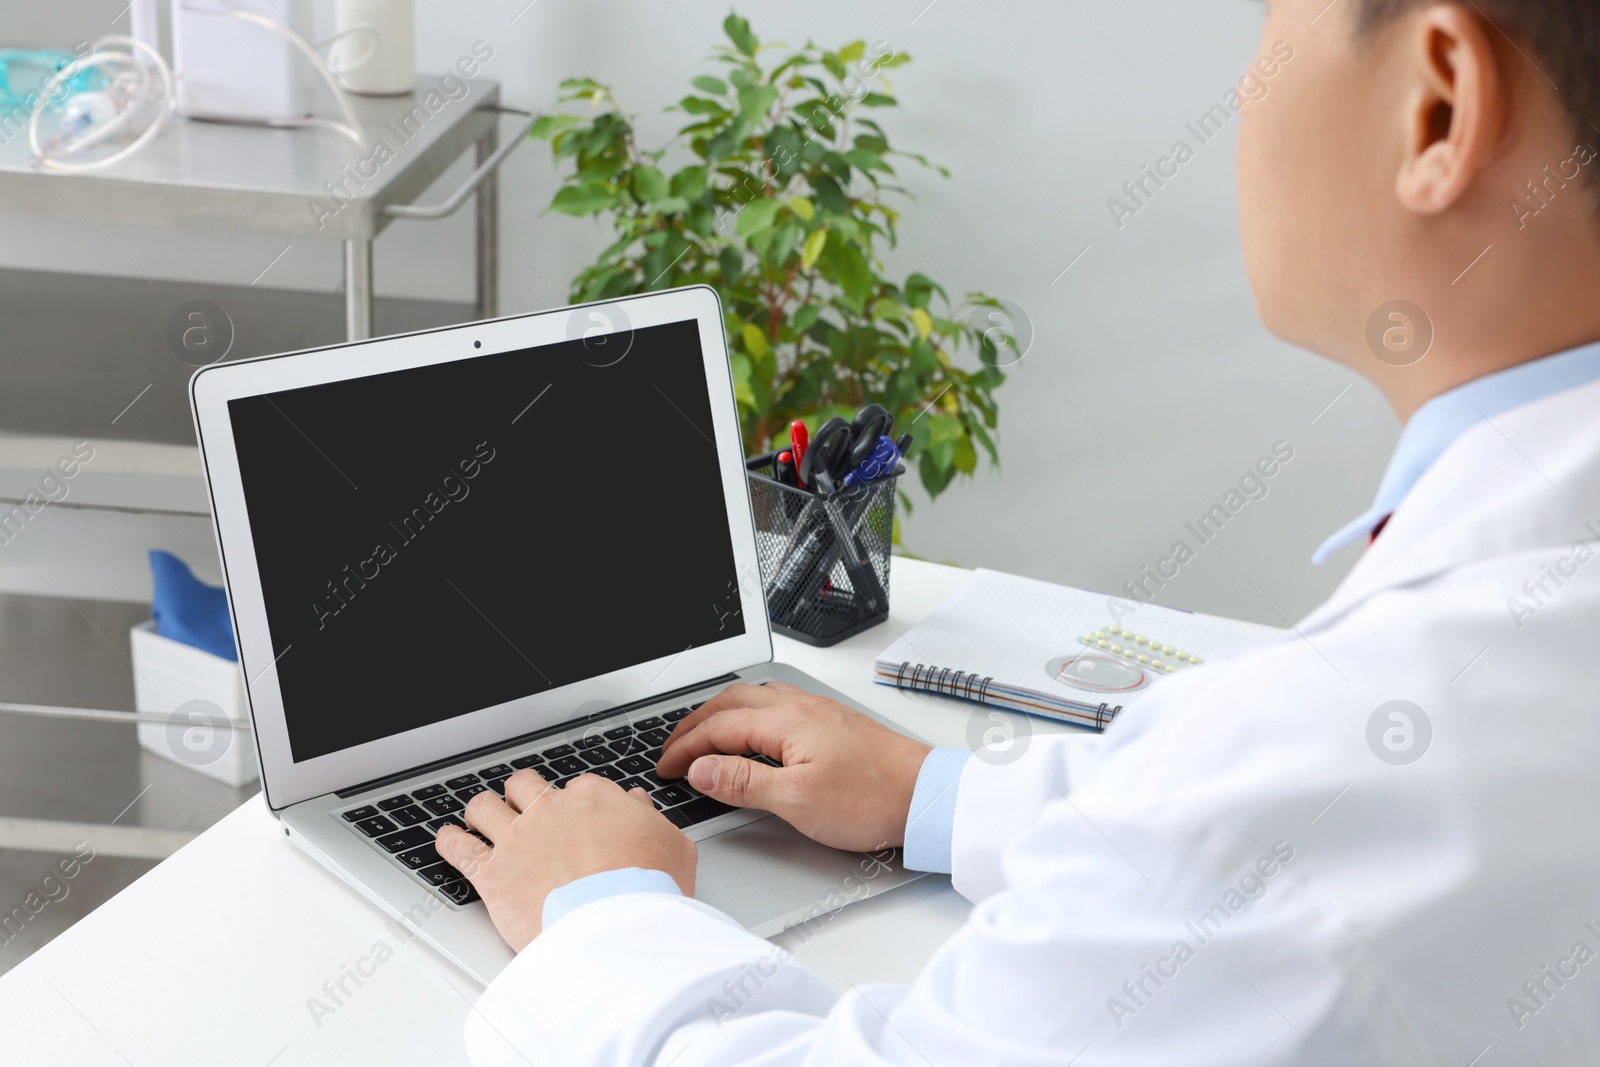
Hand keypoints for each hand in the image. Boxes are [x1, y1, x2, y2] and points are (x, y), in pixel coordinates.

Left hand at [435, 771, 696, 951]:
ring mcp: (517, 840)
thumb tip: (639, 806)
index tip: (573, 816)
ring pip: (484, 806)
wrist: (616, 929)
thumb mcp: (672, 846)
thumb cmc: (648, 890)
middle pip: (522, 786)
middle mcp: (550, 811)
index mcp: (593, 799)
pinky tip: (449, 840)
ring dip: (482, 811)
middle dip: (521, 796)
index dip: (572, 802)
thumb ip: (650, 820)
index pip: (575, 787)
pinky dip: (449, 842)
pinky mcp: (492, 875)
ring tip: (481, 819)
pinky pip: (457, 848)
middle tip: (522, 809)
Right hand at [656, 681, 931, 851]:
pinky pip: (777, 706)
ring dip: (723, 714)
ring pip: (755, 699)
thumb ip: (744, 782)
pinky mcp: (833, 724)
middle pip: (732, 702)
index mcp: (786, 721)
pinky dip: (750, 716)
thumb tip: (702, 768)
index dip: (685, 748)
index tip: (665, 767)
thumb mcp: (796, 800)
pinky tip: (755, 732)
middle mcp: (801, 707)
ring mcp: (818, 712)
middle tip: (673, 748)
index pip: (718, 727)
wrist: (927, 796)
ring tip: (704, 735)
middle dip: (696, 723)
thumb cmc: (873, 798)